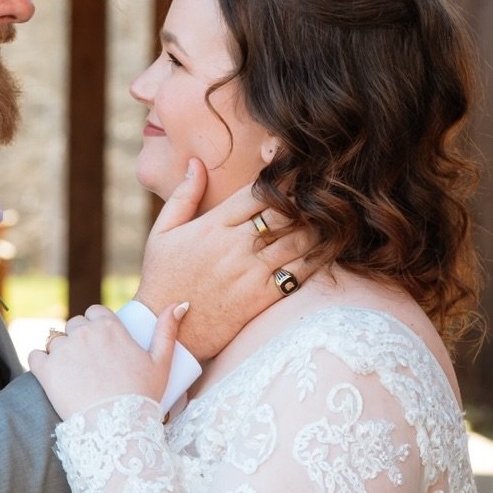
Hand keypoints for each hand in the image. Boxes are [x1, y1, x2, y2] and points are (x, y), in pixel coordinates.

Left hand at [28, 303, 187, 421]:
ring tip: (73, 373)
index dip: (96, 326)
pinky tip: (52, 376)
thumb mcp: (162, 362)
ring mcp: (63, 350)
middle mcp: (84, 333)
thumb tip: (181, 303)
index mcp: (109, 327)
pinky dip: (40, 364)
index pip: (94, 312)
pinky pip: (35, 356)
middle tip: (89, 363)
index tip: (101, 343)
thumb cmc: (142, 396)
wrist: (118, 428)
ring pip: (55, 340)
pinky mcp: (46, 370)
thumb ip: (168, 330)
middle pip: (74, 325)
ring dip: (60, 351)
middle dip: (79, 339)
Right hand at [135, 160, 315, 360]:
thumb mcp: (161, 233)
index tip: (298, 168)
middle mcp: (234, 245)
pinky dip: (317, 258)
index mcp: (213, 225)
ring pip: (298, 239)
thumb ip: (183, 195)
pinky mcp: (261, 298)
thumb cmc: (162, 279)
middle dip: (306, 198)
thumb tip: (196, 162)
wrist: (166, 330)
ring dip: (318, 225)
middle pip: (284, 212)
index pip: (257, 192)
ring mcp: (250, 272)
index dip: (282, 178)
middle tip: (324, 190)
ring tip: (331, 215)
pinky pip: (299, 273)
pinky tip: (326, 248)